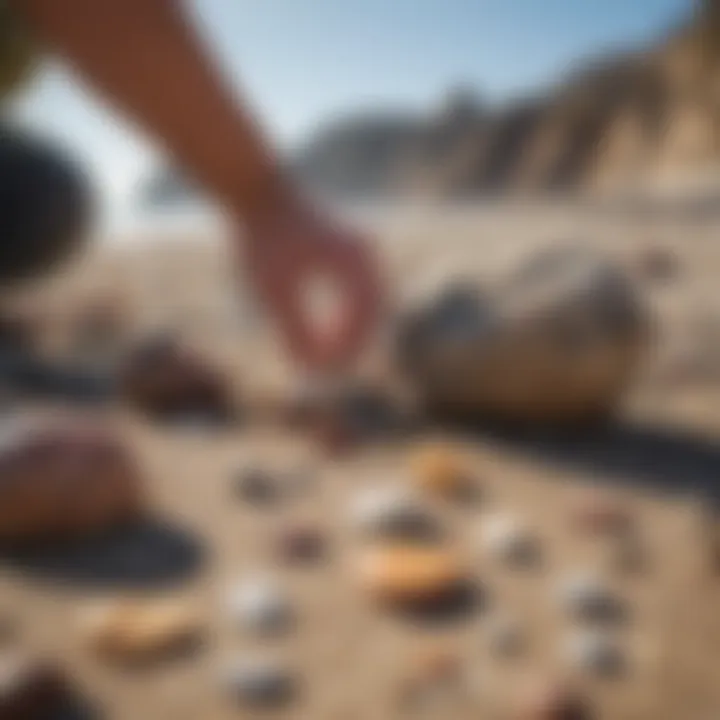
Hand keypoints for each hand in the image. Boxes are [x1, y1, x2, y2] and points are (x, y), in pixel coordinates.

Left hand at [243, 199, 380, 371]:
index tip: (322, 374)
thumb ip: (292, 329)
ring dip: (352, 333)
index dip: (344, 352)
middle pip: (373, 315)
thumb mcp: (273, 289)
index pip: (363, 320)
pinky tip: (326, 333)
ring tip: (328, 359)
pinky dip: (346, 317)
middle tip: (328, 374)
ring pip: (369, 305)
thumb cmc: (262, 239)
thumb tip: (309, 368)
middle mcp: (365, 256)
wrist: (256, 190)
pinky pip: (358, 294)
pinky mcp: (349, 252)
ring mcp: (360, 252)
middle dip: (352, 346)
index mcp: (354, 262)